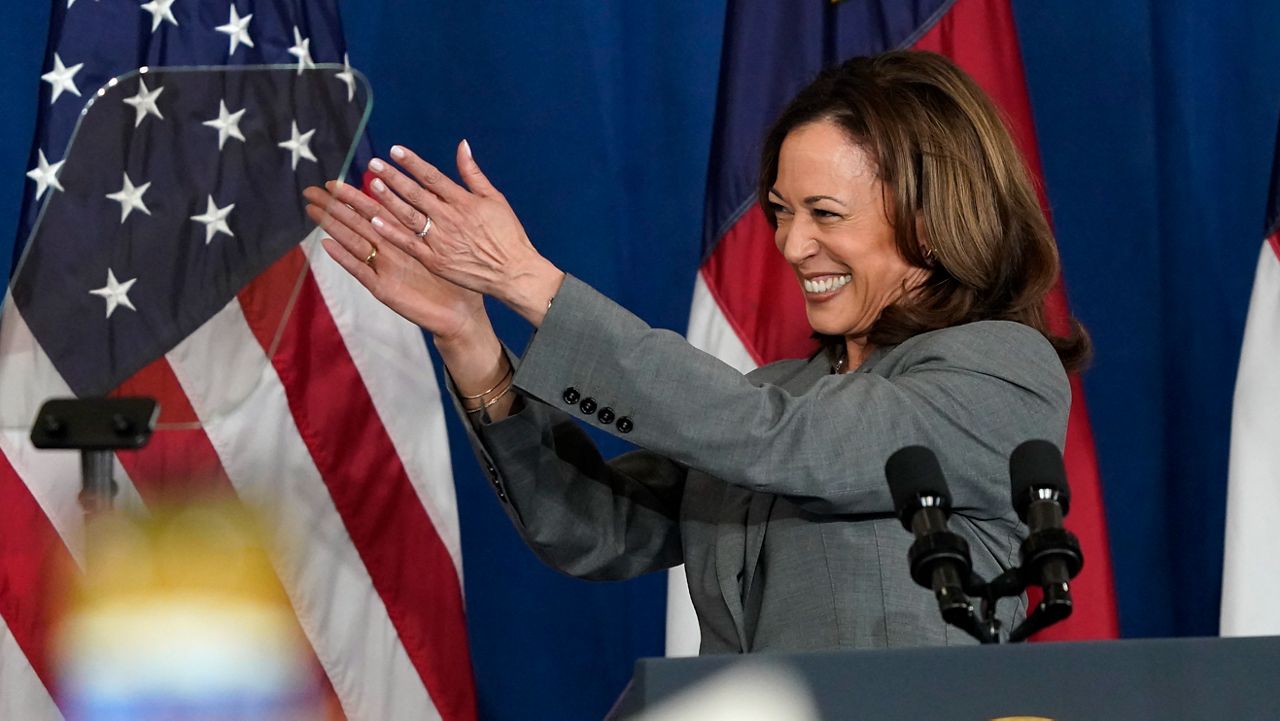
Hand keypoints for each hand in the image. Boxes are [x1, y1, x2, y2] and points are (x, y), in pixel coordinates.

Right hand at [302, 180, 487, 342]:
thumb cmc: (457, 280)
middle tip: (311, 191)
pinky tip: (327, 244)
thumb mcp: (446, 244)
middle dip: (334, 207)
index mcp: (403, 238)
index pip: (374, 211)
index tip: (332, 181)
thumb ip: (433, 218)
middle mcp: (389, 252)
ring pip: (354, 243)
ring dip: (333, 227)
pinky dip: (345, 258)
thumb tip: (430, 187)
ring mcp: (384, 270)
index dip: (353, 196)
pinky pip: (362, 271)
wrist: (461, 315)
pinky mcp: (384, 289)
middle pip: (357, 223)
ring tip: (313, 211)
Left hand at [362, 141, 563, 325]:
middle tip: (375, 164)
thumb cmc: (508, 234)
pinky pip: (409, 244)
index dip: (412, 162)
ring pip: (409, 216)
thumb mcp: (495, 198)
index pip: (432, 177)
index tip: (395, 150)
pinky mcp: (436, 261)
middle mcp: (449, 219)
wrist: (513, 272)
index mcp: (464, 202)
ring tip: (373, 185)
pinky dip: (392, 233)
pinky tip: (376, 221)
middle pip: (416, 194)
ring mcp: (441, 241)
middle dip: (393, 177)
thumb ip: (473, 173)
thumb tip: (462, 145)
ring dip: (389, 200)